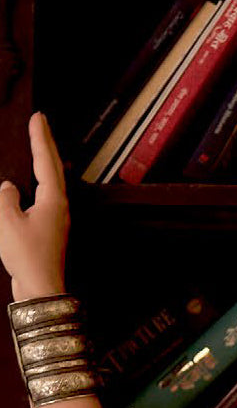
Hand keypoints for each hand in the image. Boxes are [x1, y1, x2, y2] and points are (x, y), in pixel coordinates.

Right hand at [0, 112, 69, 301]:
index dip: (40, 138)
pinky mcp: (50, 232)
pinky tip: (33, 186)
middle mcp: (60, 208)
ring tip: (39, 147)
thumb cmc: (27, 256)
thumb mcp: (8, 221)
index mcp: (53, 201)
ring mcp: (57, 221)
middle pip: (54, 169)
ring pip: (52, 184)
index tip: (37, 117)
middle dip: (46, 145)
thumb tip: (9, 188)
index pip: (46, 161)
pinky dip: (39, 184)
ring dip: (45, 164)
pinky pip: (44, 200)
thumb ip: (5, 198)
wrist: (41, 290)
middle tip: (40, 123)